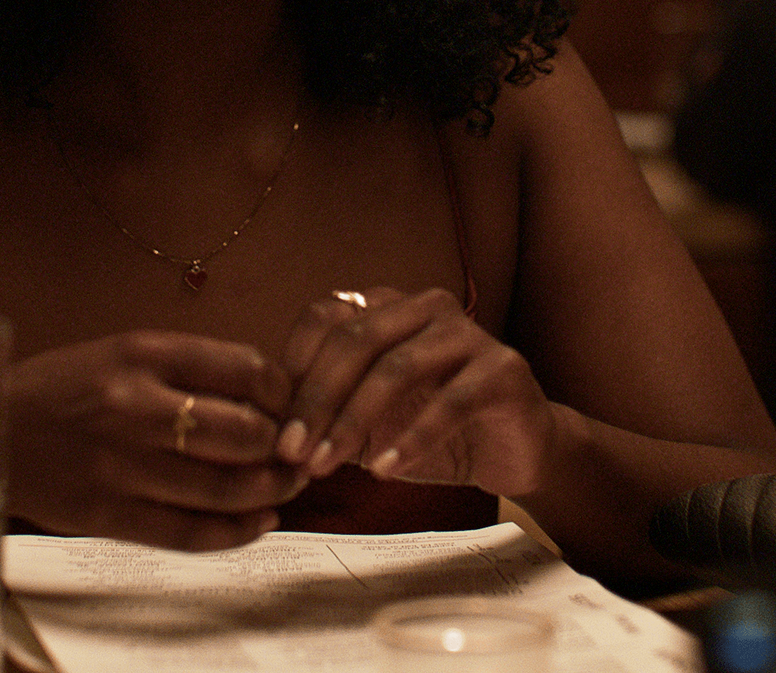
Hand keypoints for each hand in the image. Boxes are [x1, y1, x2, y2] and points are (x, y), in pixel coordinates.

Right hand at [2, 331, 302, 549]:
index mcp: (141, 353)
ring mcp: (119, 465)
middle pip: (245, 432)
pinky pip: (190, 533)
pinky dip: (237, 532)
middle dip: (284, 447)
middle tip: (295, 452)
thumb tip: (268, 397)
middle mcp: (133, 406)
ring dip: (271, 491)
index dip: (283, 393)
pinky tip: (258, 520)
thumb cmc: (63, 390)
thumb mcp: (122, 353)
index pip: (246, 368)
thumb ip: (189, 369)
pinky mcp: (106, 515)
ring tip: (284, 487)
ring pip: (225, 488)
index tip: (290, 405)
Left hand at [276, 287, 555, 497]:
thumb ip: (324, 417)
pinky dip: (412, 437)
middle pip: (356, 339)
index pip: (326, 316)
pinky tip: (385, 469)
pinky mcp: (503, 369)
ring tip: (326, 465)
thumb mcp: (368, 422)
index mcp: (388, 306)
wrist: (513, 452)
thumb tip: (262, 436)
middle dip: (317, 399)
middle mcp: (425, 307)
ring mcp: (468, 333)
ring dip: (354, 420)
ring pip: (397, 367)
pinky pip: (450, 402)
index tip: (272, 426)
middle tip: (291, 452)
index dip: (293, 367)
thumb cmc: (432, 431)